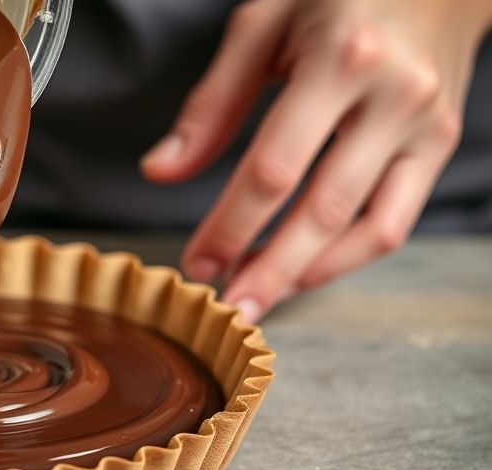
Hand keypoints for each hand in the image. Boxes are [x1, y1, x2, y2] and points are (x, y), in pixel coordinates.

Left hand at [141, 0, 491, 322]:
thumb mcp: (262, 25)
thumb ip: (212, 103)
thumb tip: (161, 171)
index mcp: (339, 58)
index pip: (274, 168)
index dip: (229, 226)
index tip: (196, 262)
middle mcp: (393, 96)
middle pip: (323, 210)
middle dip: (270, 271)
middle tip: (230, 310)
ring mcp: (426, 126)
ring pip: (368, 229)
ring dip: (309, 276)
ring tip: (260, 299)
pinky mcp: (440, 146)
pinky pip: (396, 221)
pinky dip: (347, 258)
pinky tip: (303, 271)